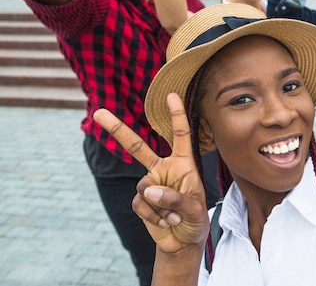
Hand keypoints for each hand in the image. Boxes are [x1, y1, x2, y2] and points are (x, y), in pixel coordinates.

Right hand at [93, 93, 208, 253]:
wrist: (183, 241)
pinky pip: (140, 204)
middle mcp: (164, 169)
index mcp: (183, 163)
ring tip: (174, 217)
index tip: (172, 94)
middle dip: (117, 130)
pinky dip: (153, 216)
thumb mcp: (195, 209)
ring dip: (160, 206)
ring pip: (144, 187)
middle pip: (138, 147)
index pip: (180, 135)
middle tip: (98, 112)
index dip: (177, 115)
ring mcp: (150, 184)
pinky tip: (165, 222)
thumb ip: (175, 198)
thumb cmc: (196, 220)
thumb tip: (149, 191)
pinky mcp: (141, 201)